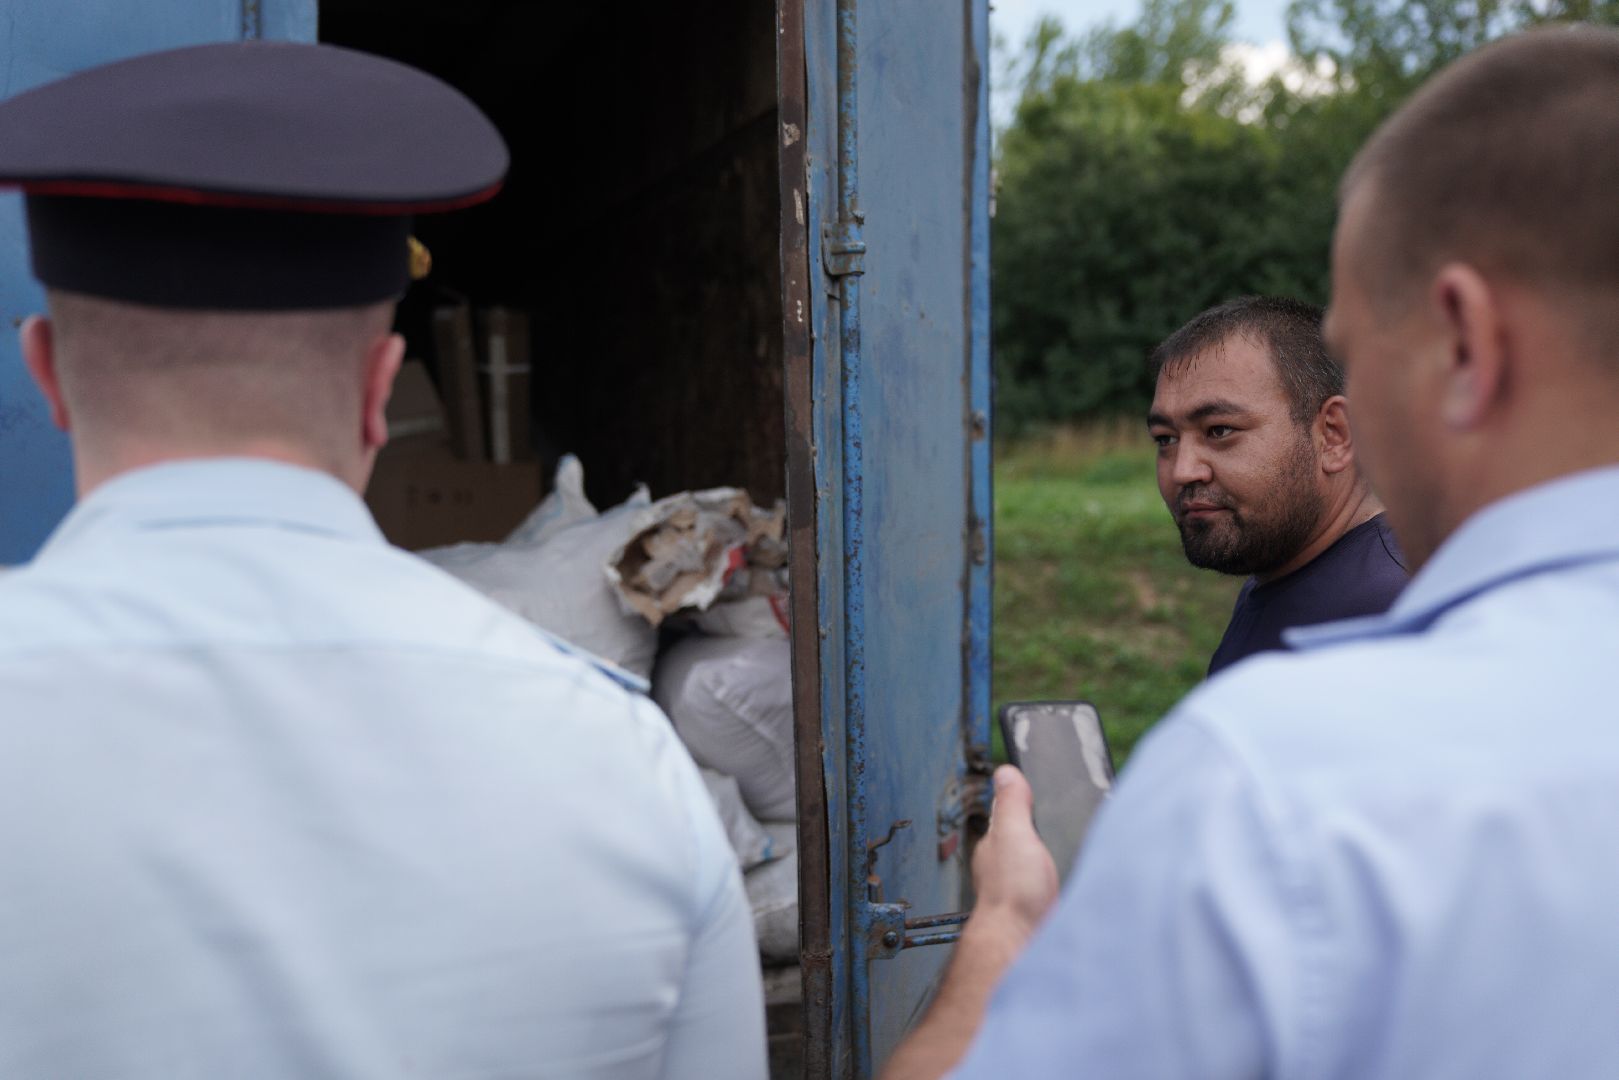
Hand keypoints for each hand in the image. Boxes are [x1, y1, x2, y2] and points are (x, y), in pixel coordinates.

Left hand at [971, 765, 1058, 940]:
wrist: (1023, 942)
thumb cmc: (1013, 892)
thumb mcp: (1013, 834)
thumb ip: (1011, 804)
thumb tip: (1005, 771)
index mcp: (998, 844)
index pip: (1012, 815)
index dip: (1029, 804)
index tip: (1047, 797)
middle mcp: (1006, 865)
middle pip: (1029, 838)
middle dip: (1047, 831)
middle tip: (1066, 824)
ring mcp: (1022, 889)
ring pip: (1041, 862)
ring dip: (1056, 858)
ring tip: (1072, 851)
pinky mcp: (1040, 908)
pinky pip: (1052, 885)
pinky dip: (1063, 880)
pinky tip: (1074, 879)